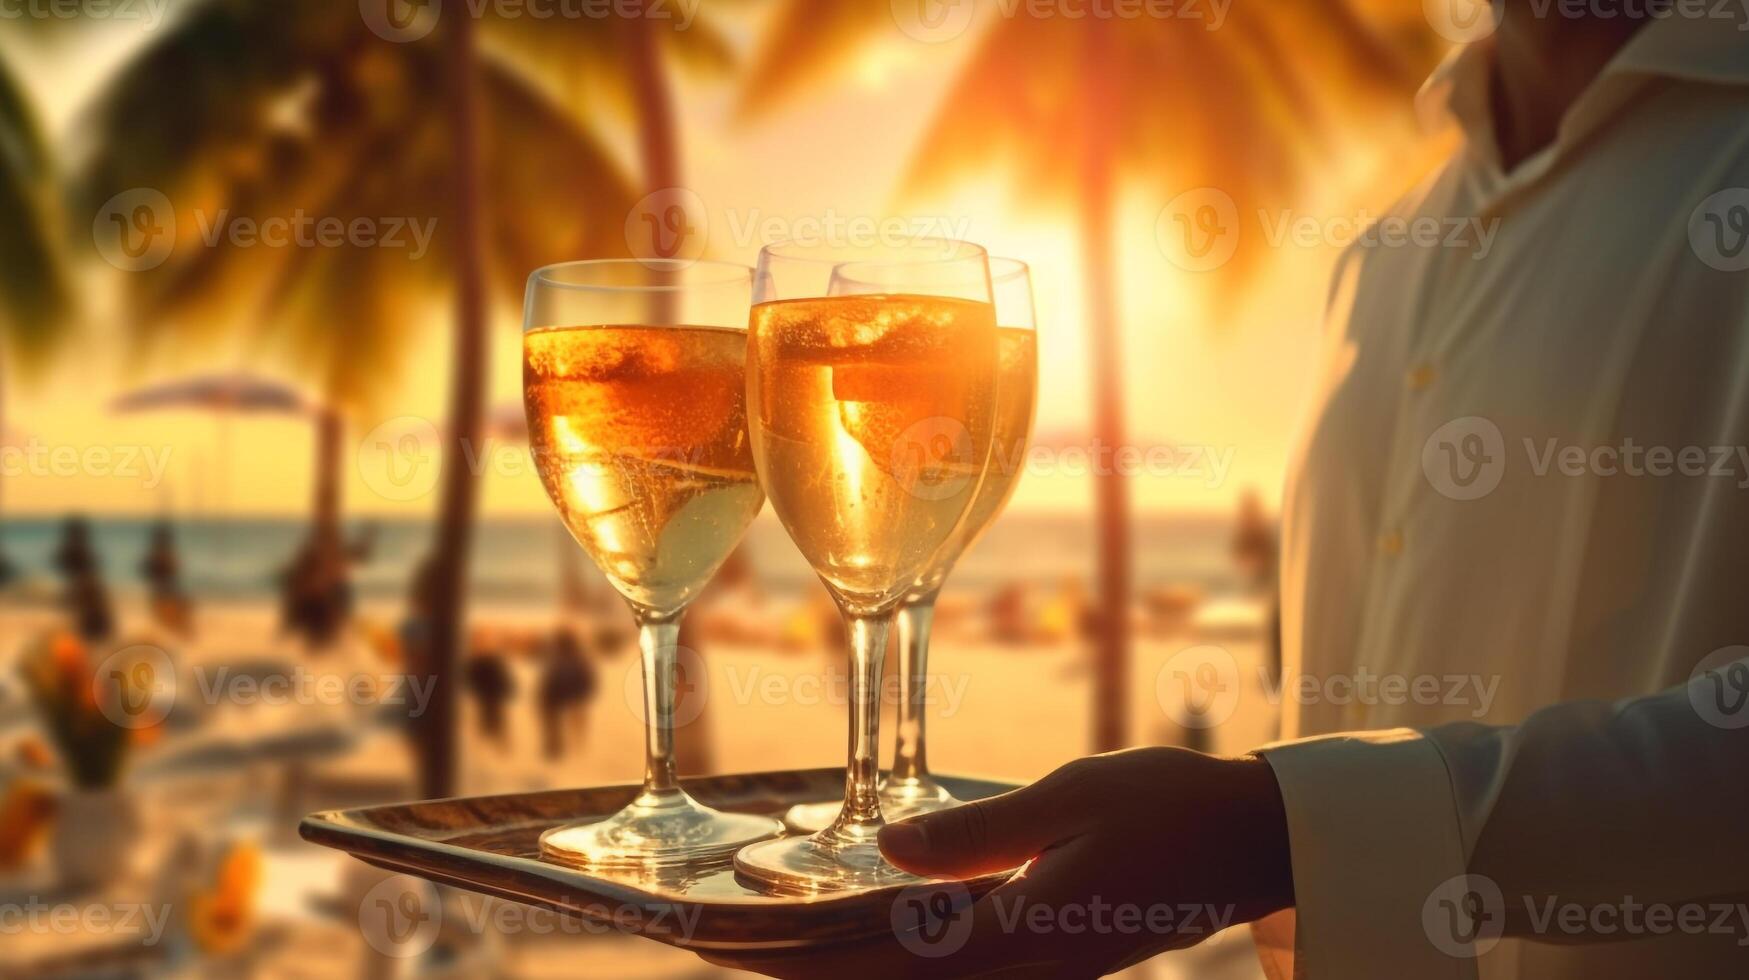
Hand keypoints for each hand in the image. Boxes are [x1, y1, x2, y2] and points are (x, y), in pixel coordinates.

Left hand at [704, 747, 1292, 978]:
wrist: (1254, 841)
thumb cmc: (1170, 808)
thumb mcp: (1069, 799)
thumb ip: (975, 834)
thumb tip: (891, 849)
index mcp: (1016, 935)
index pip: (879, 959)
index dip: (796, 955)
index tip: (725, 944)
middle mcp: (1021, 968)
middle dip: (800, 965)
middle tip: (718, 944)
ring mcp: (1038, 969)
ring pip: (917, 978)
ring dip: (842, 962)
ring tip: (773, 940)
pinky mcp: (1052, 955)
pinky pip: (953, 965)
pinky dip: (895, 952)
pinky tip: (869, 929)